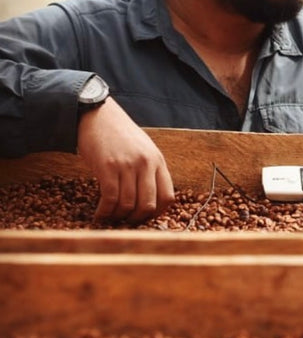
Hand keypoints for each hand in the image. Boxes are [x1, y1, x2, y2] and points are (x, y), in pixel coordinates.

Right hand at [77, 97, 174, 222]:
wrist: (98, 115)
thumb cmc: (120, 135)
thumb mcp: (143, 150)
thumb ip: (149, 171)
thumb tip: (150, 200)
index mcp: (158, 161)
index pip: (168, 196)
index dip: (157, 213)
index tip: (144, 217)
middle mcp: (146, 164)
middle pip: (149, 205)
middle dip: (136, 219)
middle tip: (125, 222)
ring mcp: (127, 165)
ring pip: (128, 205)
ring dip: (118, 217)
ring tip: (110, 218)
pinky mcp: (107, 167)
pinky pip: (110, 198)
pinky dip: (104, 212)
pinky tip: (99, 214)